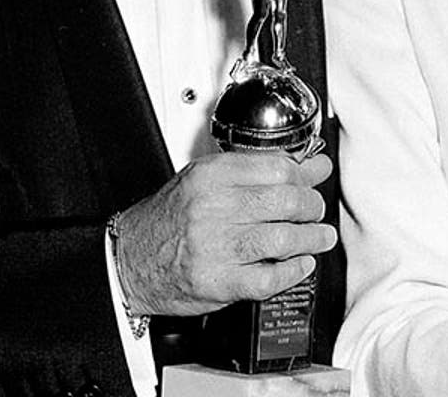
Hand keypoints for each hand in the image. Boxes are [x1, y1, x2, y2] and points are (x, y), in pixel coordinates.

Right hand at [111, 150, 335, 316]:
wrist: (128, 260)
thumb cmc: (169, 219)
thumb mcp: (206, 180)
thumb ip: (259, 170)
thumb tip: (312, 164)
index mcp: (211, 176)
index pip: (278, 168)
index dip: (305, 175)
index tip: (314, 179)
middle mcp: (213, 208)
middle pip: (287, 201)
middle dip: (313, 206)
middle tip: (316, 210)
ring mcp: (216, 247)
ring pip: (285, 238)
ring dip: (312, 239)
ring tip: (319, 237)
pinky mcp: (219, 282)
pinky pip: (270, 278)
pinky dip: (294, 271)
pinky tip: (300, 264)